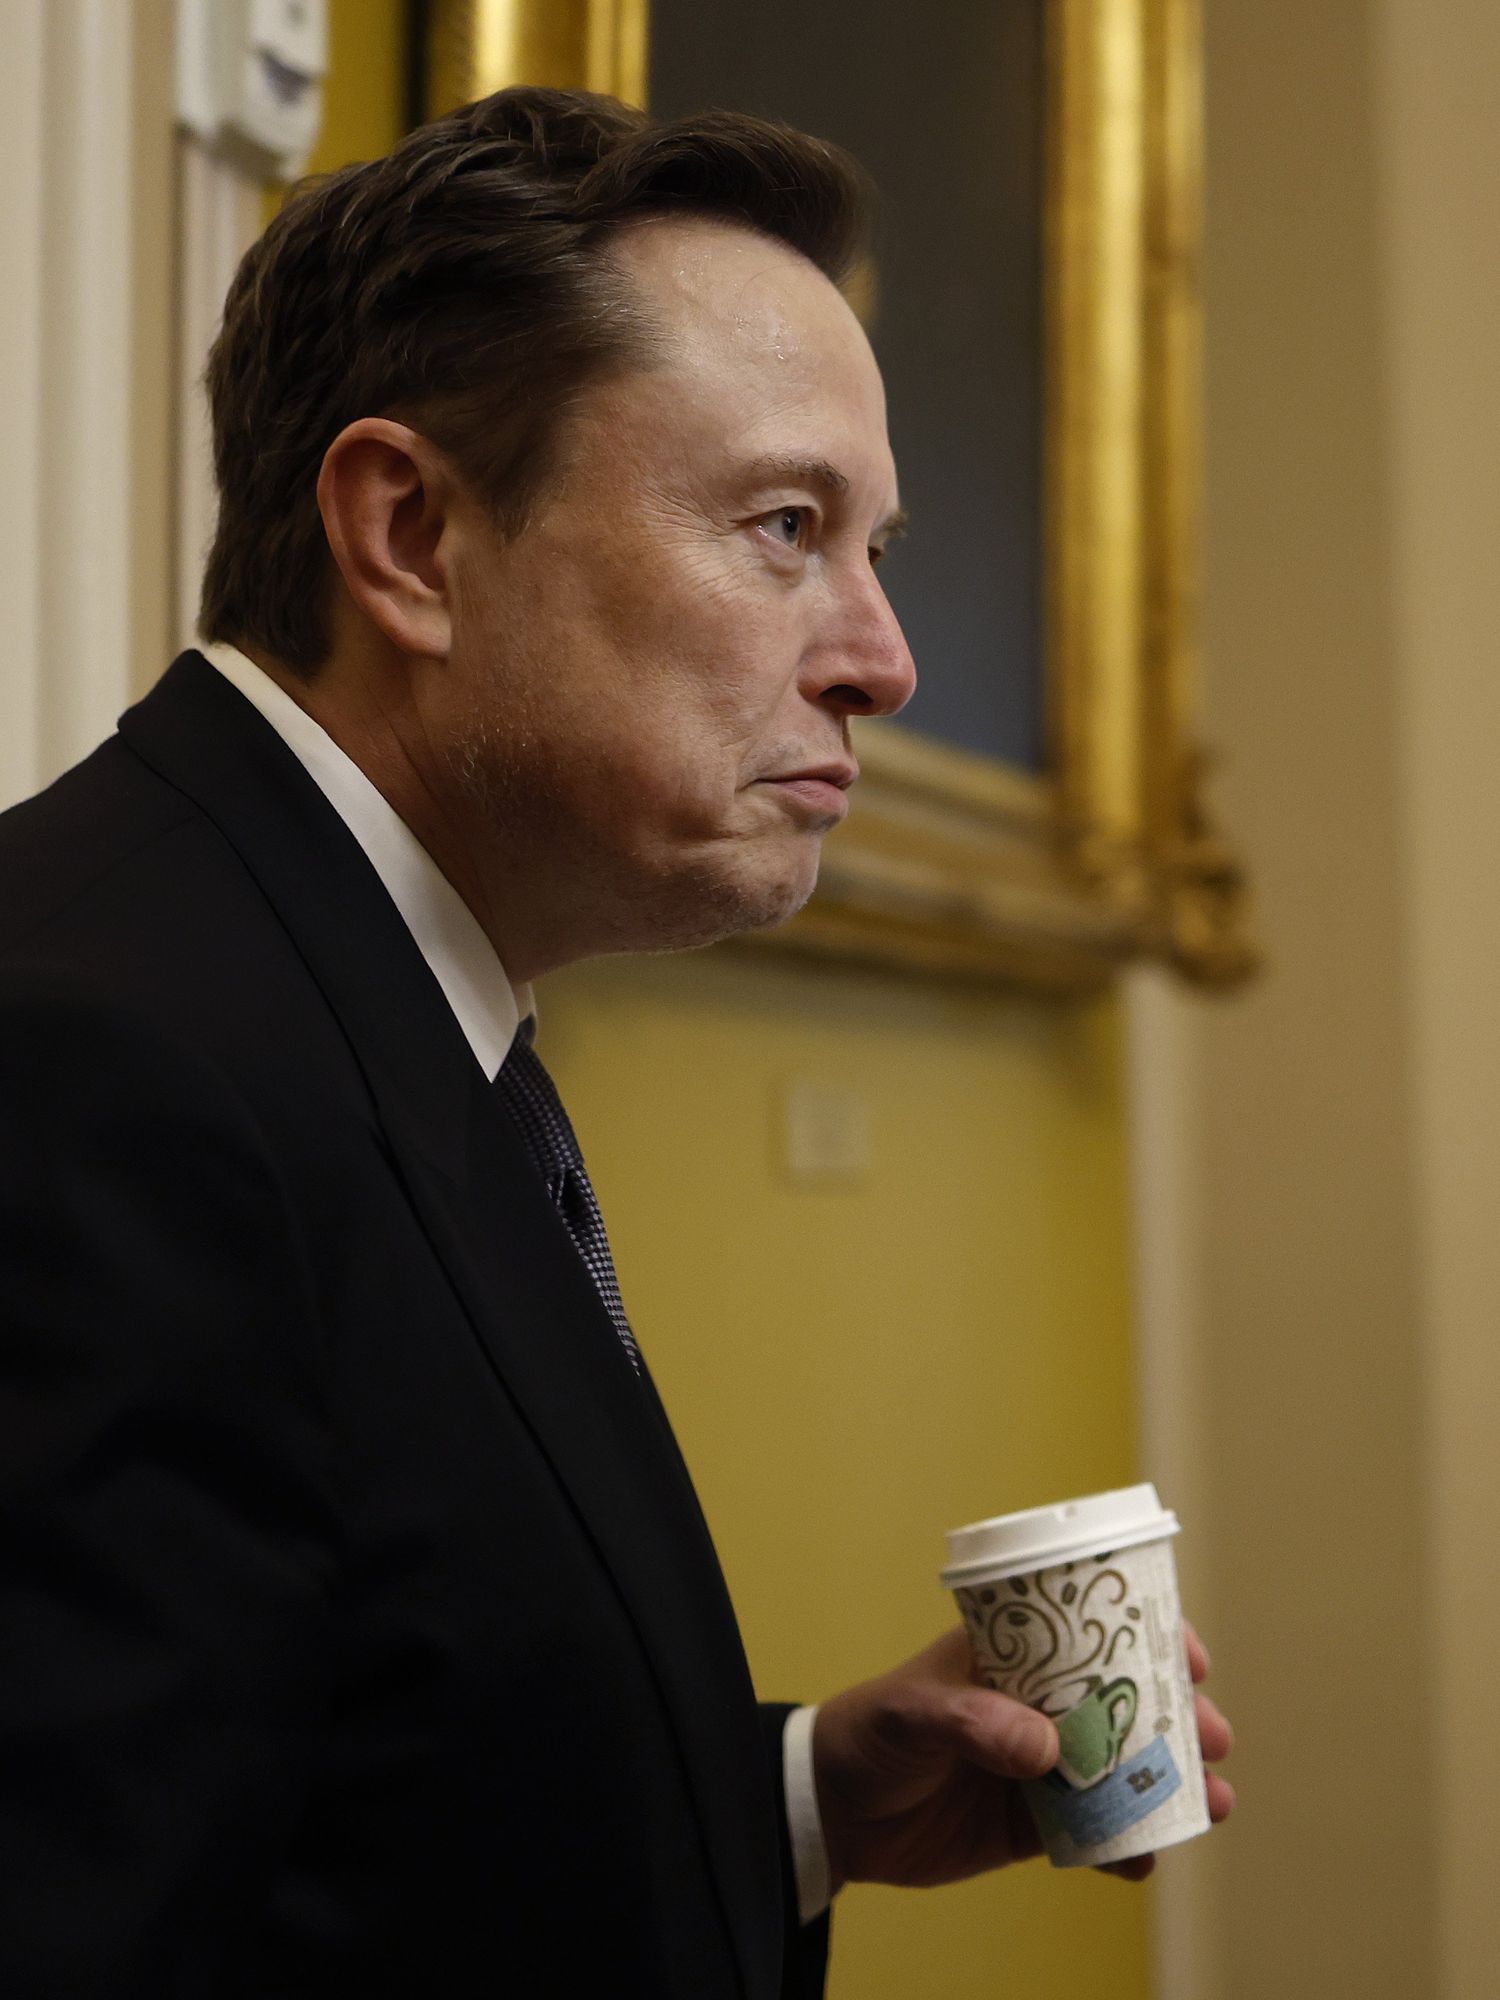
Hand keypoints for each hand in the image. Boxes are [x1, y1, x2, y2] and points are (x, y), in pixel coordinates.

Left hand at [811, 1619, 1233, 1892]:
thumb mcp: (912, 1713)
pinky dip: (1128, 1847)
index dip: (1150, 1636)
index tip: (1194, 1657)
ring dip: (1172, 1784)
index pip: (1093, 1630)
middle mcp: (1038, 1705)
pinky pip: (1097, 1835)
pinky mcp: (1034, 1825)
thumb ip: (972, 1723)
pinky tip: (1146, 1860)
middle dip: (1180, 1718)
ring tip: (1212, 1804)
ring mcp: (1041, 1766)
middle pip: (1127, 1702)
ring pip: (1125, 1770)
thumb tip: (1044, 1747)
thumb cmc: (868, 1733)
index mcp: (1015, 1655)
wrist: (833, 1813)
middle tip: (1215, 1739)